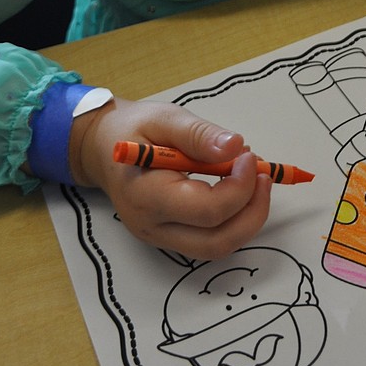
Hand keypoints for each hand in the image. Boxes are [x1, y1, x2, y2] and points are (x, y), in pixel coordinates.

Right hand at [69, 96, 271, 259]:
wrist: (102, 148)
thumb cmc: (132, 129)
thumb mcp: (164, 118)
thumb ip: (198, 134)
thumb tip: (236, 146)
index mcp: (147, 197)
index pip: (206, 210)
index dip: (239, 187)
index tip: (249, 156)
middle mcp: (153, 227)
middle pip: (217, 242)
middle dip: (252, 212)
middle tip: (263, 175)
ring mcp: (161, 237)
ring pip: (217, 247)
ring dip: (247, 217)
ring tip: (254, 179)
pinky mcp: (170, 236)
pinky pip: (210, 238)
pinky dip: (233, 217)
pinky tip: (237, 187)